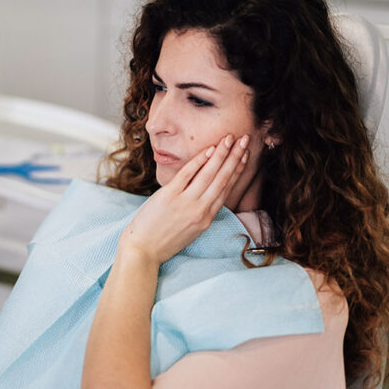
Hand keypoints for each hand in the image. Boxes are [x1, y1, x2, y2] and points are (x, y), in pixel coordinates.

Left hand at [119, 134, 248, 265]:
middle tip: (245, 139)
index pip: (227, 188)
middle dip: (235, 157)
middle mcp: (201, 210)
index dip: (237, 170)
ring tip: (230, 138)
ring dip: (221, 154)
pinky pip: (187, 174)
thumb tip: (206, 191)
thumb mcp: (191, 229)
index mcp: (207, 218)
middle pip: (223, 178)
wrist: (143, 250)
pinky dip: (199, 161)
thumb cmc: (164, 240)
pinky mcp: (169, 196)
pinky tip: (208, 149)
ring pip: (209, 174)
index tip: (245, 155)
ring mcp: (186, 202)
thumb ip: (200, 210)